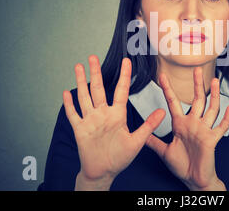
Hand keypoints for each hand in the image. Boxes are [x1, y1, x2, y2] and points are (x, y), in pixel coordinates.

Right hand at [63, 56, 165, 189]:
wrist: (103, 172)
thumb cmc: (120, 158)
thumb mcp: (137, 141)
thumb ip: (148, 125)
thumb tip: (163, 112)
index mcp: (117, 115)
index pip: (120, 91)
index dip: (124, 76)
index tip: (127, 61)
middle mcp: (103, 114)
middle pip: (98, 89)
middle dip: (96, 72)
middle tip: (93, 57)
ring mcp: (90, 121)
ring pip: (84, 97)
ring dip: (80, 82)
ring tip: (78, 67)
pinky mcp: (80, 129)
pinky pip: (73, 114)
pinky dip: (68, 104)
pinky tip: (65, 92)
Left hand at [145, 67, 228, 190]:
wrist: (193, 180)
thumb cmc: (182, 165)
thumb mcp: (164, 151)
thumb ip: (154, 142)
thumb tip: (142, 134)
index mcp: (181, 124)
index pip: (173, 102)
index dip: (168, 89)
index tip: (162, 76)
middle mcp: (194, 124)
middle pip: (197, 100)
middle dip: (197, 85)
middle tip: (197, 69)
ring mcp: (204, 130)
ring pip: (211, 109)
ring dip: (214, 95)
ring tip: (215, 81)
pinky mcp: (212, 140)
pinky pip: (221, 127)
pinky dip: (227, 118)